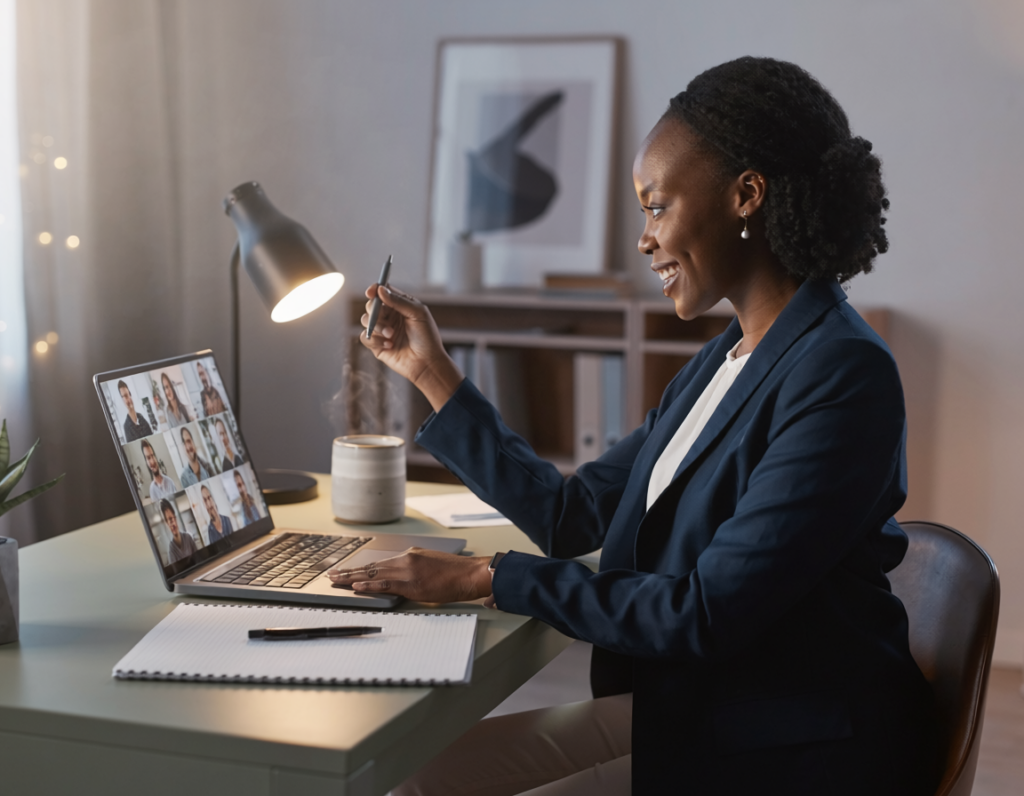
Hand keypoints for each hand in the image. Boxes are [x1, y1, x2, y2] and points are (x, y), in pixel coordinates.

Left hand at [328, 547, 492, 603]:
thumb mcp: (432, 565)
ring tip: (336, 581)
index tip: (347, 570)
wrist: (469, 574)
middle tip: (332, 575)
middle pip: (372, 566)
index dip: (361, 567)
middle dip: (349, 571)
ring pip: (373, 573)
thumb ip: (415, 569)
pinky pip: (385, 584)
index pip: (380, 562)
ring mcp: (407, 571)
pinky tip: (356, 585)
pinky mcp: (411, 584)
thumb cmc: (455, 572)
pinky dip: (369, 584)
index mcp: (411, 555)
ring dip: (352, 578)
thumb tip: (405, 577)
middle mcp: (406, 559)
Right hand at [360, 284, 463, 411]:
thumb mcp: (417, 314)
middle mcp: (390, 317)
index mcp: (400, 306)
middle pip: (371, 305)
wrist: (427, 363)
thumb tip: (380, 289)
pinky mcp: (377, 346)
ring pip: (365, 320)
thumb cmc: (427, 338)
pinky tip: (390, 345)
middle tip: (384, 316)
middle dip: (374, 309)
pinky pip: (365, 337)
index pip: (383, 292)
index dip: (375, 289)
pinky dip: (375, 340)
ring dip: (377, 326)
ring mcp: (382, 331)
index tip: (371, 291)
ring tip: (391, 335)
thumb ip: (399, 301)